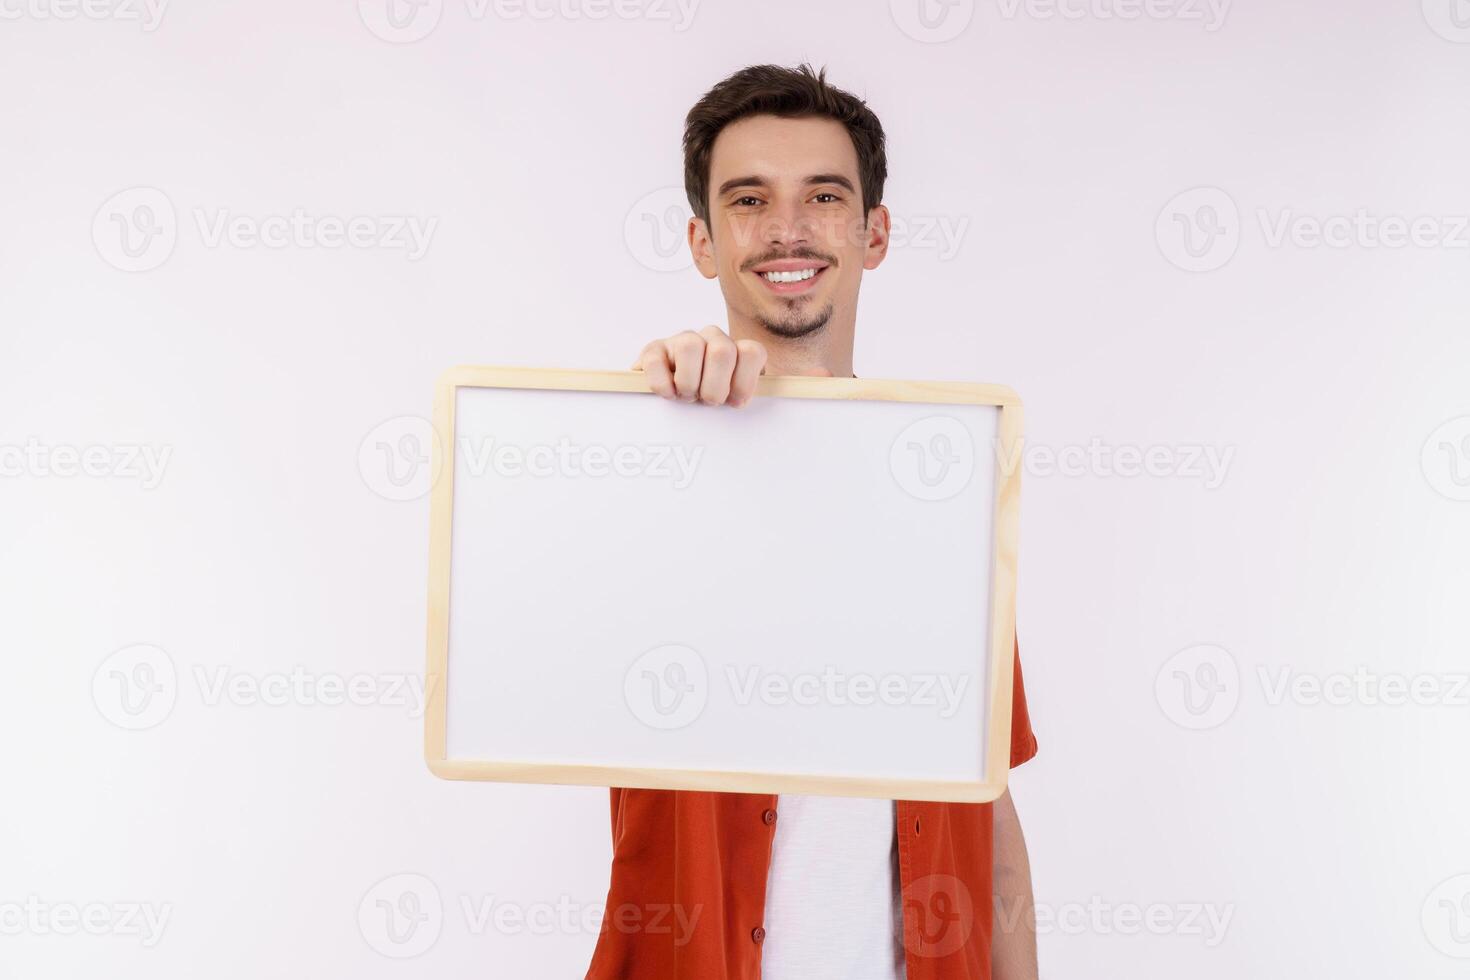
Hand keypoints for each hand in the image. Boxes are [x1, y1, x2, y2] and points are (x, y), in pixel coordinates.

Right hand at [630, 326, 767, 407]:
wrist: (675, 389)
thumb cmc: (708, 394)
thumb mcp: (731, 395)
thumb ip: (742, 395)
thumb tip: (740, 403)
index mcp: (736, 348)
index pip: (751, 352)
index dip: (744, 383)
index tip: (734, 402)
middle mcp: (711, 338)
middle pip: (722, 352)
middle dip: (715, 387)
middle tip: (707, 401)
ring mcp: (682, 340)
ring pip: (690, 346)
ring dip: (689, 382)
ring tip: (687, 395)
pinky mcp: (654, 349)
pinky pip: (656, 360)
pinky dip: (663, 384)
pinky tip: (668, 394)